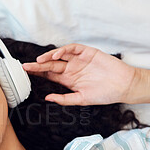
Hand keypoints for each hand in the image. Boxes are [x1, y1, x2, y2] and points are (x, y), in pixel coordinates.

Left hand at [22, 44, 137, 105]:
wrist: (123, 86)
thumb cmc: (104, 94)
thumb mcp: (81, 99)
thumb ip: (64, 99)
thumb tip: (47, 98)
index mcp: (68, 80)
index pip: (49, 75)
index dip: (38, 74)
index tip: (26, 75)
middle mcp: (71, 69)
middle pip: (51, 65)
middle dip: (38, 65)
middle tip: (25, 66)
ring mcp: (79, 60)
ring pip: (60, 55)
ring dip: (48, 56)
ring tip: (39, 61)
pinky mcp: (87, 53)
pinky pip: (73, 49)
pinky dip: (64, 50)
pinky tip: (57, 55)